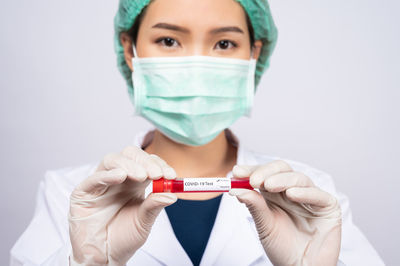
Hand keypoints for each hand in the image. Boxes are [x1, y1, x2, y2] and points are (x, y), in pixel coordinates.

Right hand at [68, 146, 176, 265]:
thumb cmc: (124, 238)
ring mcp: (100, 183)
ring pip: (112, 160)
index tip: (171, 175)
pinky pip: (94, 178)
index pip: (147, 163)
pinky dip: (107, 175)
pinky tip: (120, 176)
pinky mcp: (83, 193)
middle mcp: (118, 178)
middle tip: (156, 173)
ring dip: (129, 165)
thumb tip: (173, 194)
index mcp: (135, 183)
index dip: (159, 165)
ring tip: (141, 176)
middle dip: (145, 161)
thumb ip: (155, 206)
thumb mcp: (144, 222)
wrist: (104, 259)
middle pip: (130, 155)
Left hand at [230, 160, 341, 265]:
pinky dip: (305, 192)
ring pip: (299, 178)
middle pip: (282, 170)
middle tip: (253, 180)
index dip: (251, 170)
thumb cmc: (283, 248)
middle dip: (266, 172)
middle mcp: (292, 191)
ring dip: (282, 179)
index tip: (237, 172)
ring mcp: (311, 197)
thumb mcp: (264, 225)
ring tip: (268, 185)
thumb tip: (236, 189)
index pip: (264, 173)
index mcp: (275, 193)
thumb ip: (254, 205)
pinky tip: (292, 194)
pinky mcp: (328, 206)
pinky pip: (318, 194)